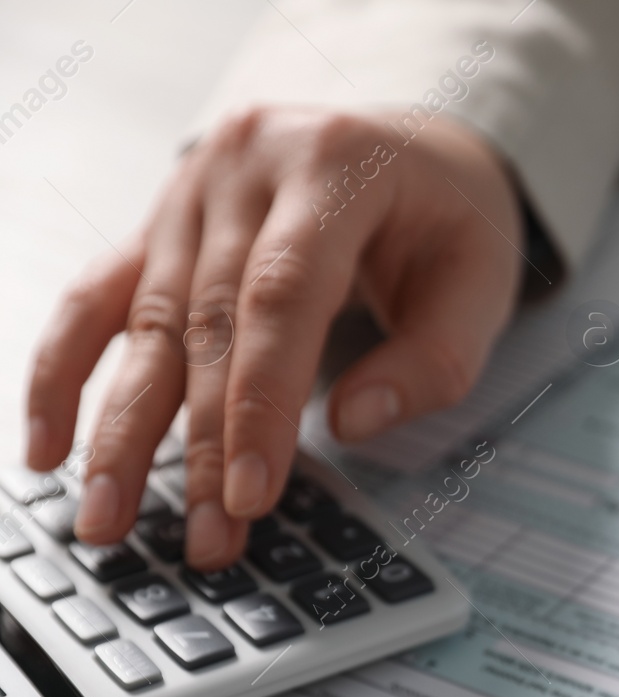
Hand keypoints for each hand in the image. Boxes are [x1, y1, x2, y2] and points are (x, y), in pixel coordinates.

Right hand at [27, 107, 525, 567]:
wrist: (413, 150)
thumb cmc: (450, 219)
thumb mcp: (482, 280)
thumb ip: (433, 360)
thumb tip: (353, 425)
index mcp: (334, 164)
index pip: (282, 295)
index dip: (260, 402)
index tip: (249, 494)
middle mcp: (247, 163)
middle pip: (207, 317)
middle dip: (197, 441)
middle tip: (199, 538)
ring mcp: (191, 188)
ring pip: (145, 319)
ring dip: (123, 429)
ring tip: (108, 516)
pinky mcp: (157, 222)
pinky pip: (99, 298)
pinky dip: (65, 373)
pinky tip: (49, 444)